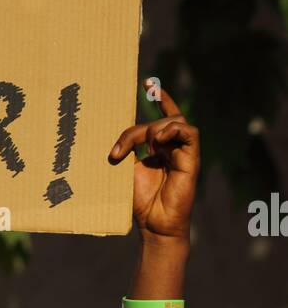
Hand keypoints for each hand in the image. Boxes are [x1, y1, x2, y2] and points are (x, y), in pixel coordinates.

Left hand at [108, 80, 199, 242]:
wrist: (154, 225)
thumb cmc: (140, 201)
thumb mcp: (126, 170)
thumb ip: (126, 149)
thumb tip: (115, 134)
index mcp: (159, 149)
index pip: (163, 116)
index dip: (158, 97)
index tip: (146, 82)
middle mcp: (173, 148)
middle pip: (160, 121)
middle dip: (137, 129)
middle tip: (120, 149)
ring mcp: (184, 153)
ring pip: (175, 122)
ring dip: (155, 128)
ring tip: (143, 145)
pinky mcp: (192, 160)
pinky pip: (190, 132)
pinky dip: (173, 130)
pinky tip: (158, 141)